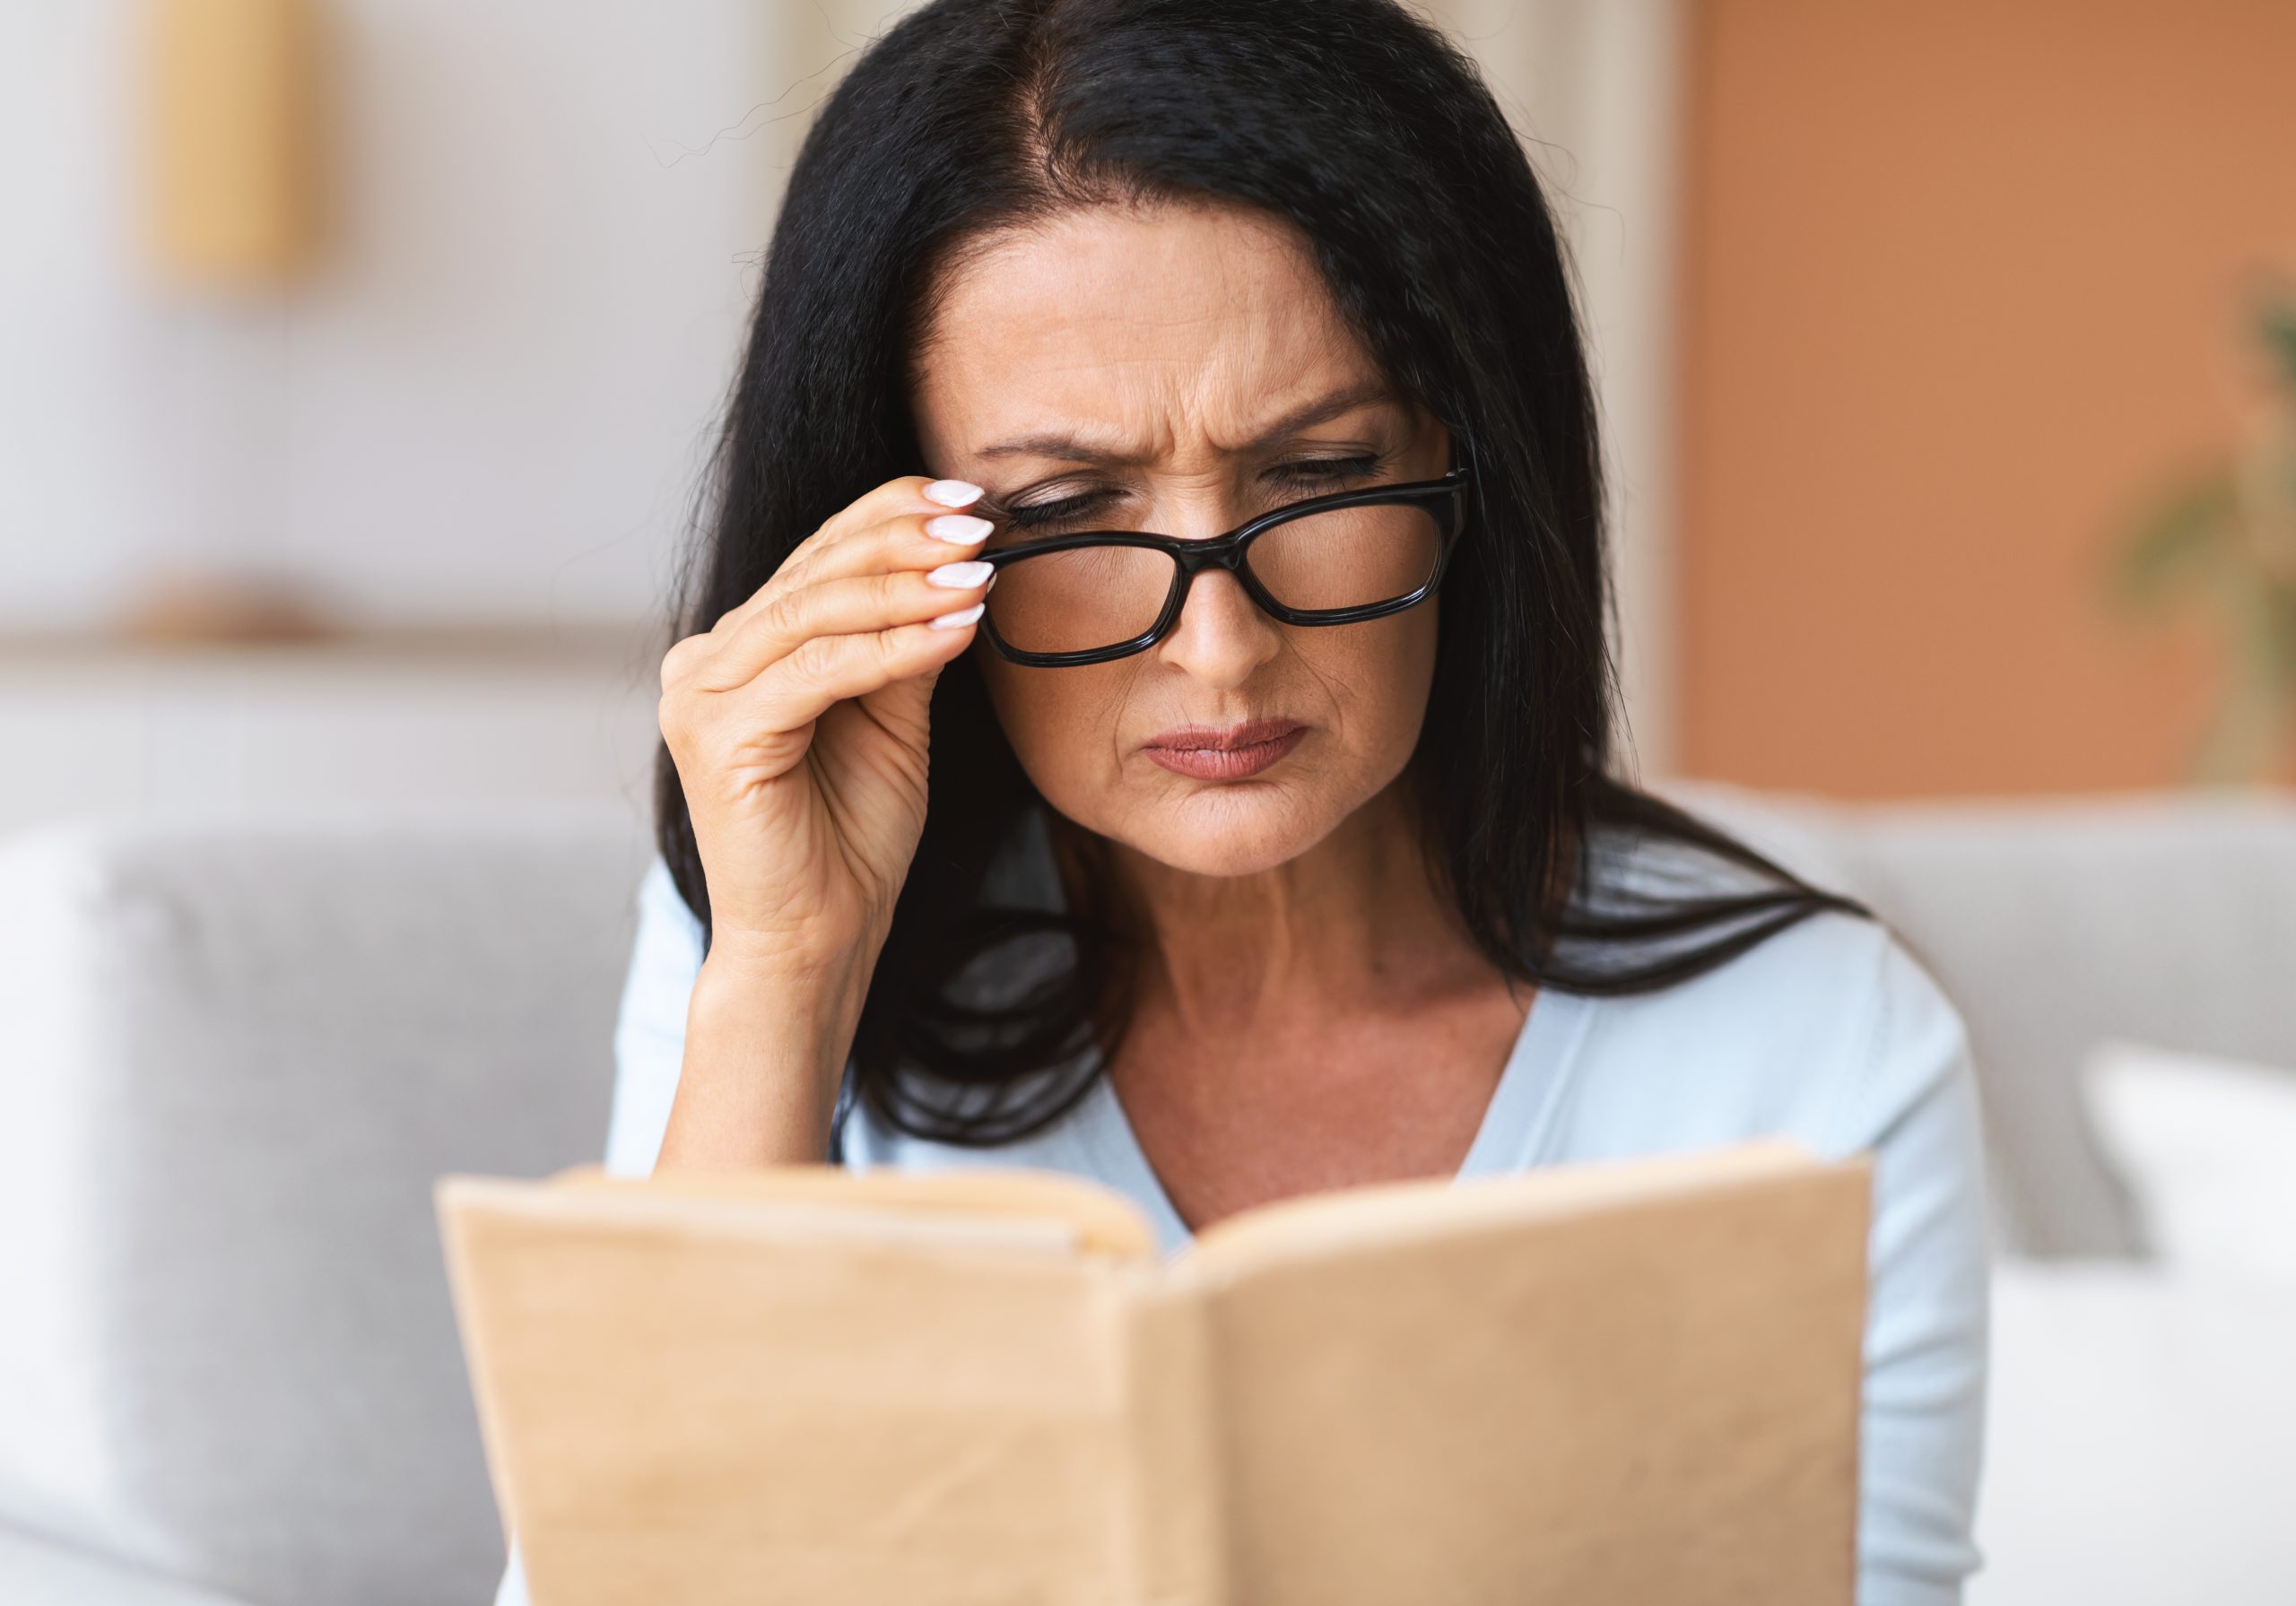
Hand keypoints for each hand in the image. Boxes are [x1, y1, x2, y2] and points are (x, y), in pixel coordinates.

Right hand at [657, 475, 996, 984]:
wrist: (820, 939)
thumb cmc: (850, 839)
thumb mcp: (892, 719)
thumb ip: (904, 643)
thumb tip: (958, 564)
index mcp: (739, 649)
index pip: (817, 557)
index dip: (891, 516)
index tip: (971, 500)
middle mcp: (704, 662)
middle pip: (813, 572)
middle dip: (905, 541)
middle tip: (980, 524)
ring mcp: (699, 697)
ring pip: (813, 613)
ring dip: (906, 587)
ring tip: (978, 572)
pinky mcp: (717, 736)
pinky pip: (819, 671)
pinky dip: (892, 647)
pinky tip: (955, 630)